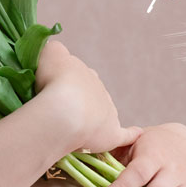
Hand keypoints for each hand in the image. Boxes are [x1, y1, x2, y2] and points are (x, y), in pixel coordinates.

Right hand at [34, 41, 138, 155]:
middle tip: (61, 113)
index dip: (66, 84)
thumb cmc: (53, 81)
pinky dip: (130, 134)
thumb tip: (56, 53)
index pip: (77, 76)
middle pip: (90, 94)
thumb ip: (54, 52)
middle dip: (79, 101)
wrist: (64, 109)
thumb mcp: (50, 54)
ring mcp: (108, 111)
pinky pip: (124, 135)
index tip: (55, 92)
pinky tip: (135, 135)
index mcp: (84, 72)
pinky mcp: (111, 133)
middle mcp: (99, 89)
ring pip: (102, 114)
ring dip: (94, 120)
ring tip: (75, 130)